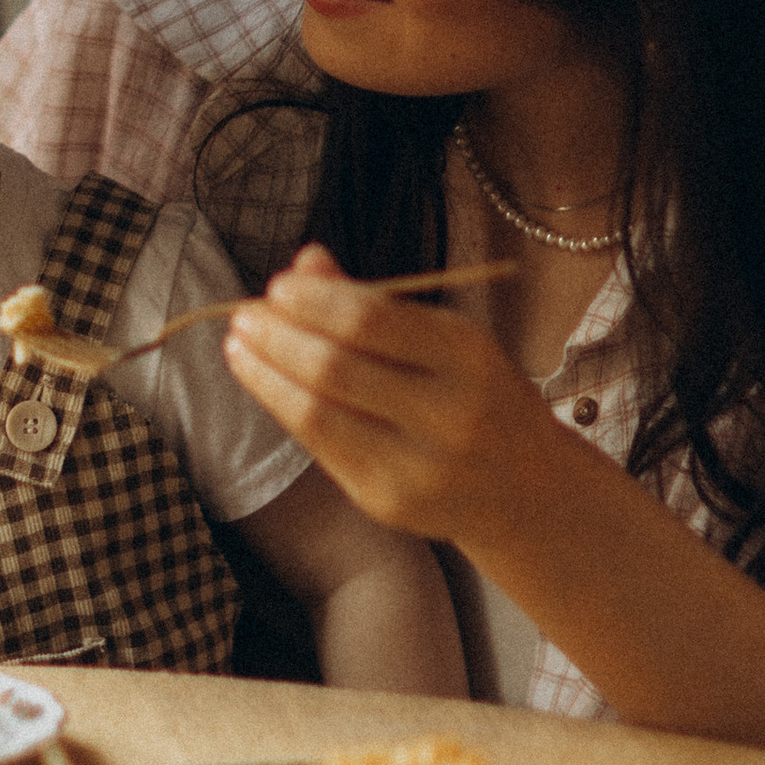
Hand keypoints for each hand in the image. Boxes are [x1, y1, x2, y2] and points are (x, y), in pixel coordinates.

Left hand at [224, 244, 561, 549]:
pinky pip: (321, 448)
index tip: (277, 286)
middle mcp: (448, 414)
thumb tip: (305, 262)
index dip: (314, 302)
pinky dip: (284, 409)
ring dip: (266, 375)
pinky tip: (264, 384)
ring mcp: (418, 466)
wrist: (526, 489)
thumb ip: (375, 303)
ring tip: (238, 347)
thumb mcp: (446, 339)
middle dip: (278, 337)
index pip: (372, 320)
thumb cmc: (475, 396)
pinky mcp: (388, 503)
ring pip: (318, 414)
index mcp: (468, 355)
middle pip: (336, 368)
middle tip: (243, 316)